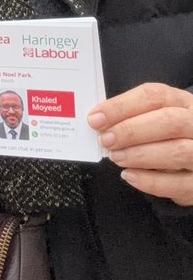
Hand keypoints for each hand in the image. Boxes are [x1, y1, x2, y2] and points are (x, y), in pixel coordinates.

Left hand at [88, 82, 192, 205]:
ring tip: (116, 157)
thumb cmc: (170, 137)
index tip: (96, 118)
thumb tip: (99, 121)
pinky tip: (130, 176)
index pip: (154, 96)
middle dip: (131, 130)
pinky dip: (151, 181)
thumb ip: (133, 116)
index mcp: (183, 102)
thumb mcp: (156, 118)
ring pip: (178, 151)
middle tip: (106, 140)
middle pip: (169, 121)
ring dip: (140, 155)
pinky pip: (179, 183)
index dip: (122, 106)